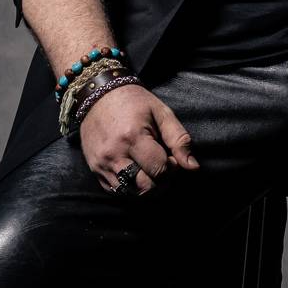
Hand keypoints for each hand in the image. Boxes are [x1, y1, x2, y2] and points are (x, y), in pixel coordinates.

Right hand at [78, 83, 200, 193]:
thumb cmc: (134, 102)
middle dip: (161, 182)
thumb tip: (192, 167)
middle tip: (162, 166)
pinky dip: (129, 187)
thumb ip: (179, 139)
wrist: (98, 95)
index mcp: (133, 137)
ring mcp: (102, 163)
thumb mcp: (161, 113)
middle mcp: (114, 154)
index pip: (160, 169)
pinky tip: (135, 171)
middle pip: (145, 187)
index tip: (171, 157)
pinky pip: (115, 190)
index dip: (171, 167)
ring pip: (130, 192)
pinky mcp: (94, 169)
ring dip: (145, 187)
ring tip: (149, 170)